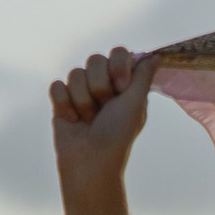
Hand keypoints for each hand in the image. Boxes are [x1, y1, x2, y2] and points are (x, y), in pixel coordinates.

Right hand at [49, 45, 154, 214]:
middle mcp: (103, 84)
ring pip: (75, 73)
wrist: (91, 161)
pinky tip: (72, 119)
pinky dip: (65, 103)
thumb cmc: (118, 134)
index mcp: (124, 83)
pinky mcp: (61, 102)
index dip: (118, 66)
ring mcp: (81, 92)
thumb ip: (143, 76)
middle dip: (99, 85)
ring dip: (83, 99)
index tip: (121, 86)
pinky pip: (57, 86)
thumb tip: (156, 56)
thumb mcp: (136, 103)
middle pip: (95, 59)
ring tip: (89, 118)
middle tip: (104, 107)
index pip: (118, 53)